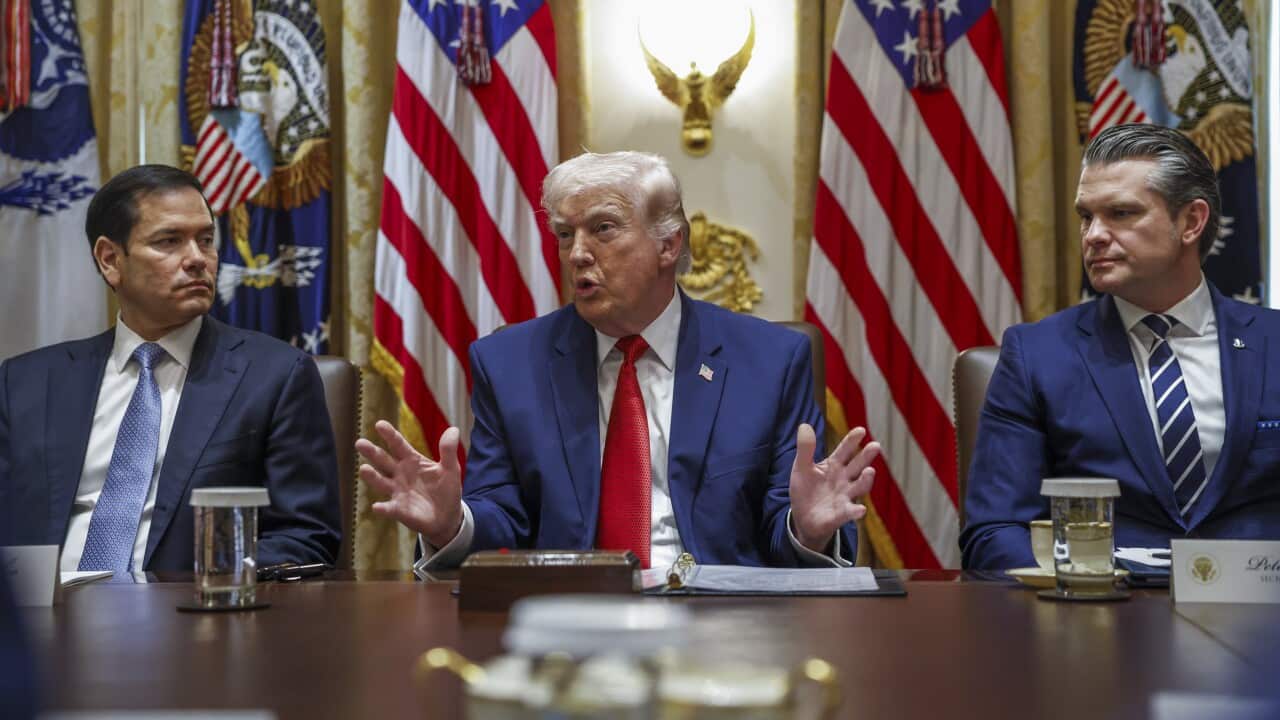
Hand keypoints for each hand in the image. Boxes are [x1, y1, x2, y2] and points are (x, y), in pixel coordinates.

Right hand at [356, 420, 462, 547]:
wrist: (448, 516)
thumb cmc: (446, 489)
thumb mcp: (450, 469)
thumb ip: (448, 450)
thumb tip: (454, 429)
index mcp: (412, 460)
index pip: (398, 445)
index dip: (390, 435)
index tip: (379, 424)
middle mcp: (400, 474)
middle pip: (384, 460)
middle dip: (372, 452)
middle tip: (360, 443)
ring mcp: (397, 492)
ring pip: (381, 482)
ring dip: (372, 476)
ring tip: (364, 469)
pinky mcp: (399, 510)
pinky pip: (389, 508)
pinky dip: (383, 508)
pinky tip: (377, 507)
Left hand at [789, 424, 878, 552]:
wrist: (803, 518)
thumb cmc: (806, 490)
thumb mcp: (801, 468)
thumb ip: (805, 449)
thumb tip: (804, 425)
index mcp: (834, 465)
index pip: (844, 450)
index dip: (852, 440)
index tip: (860, 430)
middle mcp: (844, 479)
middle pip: (857, 466)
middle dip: (866, 456)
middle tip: (875, 445)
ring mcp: (844, 496)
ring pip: (859, 487)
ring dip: (865, 480)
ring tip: (870, 471)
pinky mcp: (840, 514)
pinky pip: (849, 512)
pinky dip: (855, 511)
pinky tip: (860, 510)